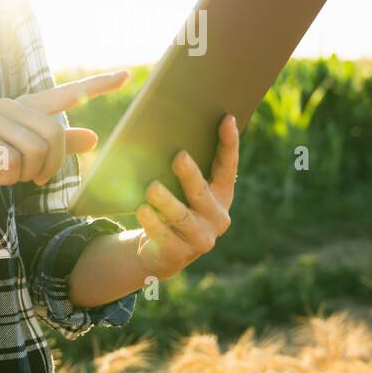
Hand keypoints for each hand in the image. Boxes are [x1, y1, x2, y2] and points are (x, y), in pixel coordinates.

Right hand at [0, 70, 129, 206]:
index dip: (97, 85)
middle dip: (50, 164)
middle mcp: (11, 106)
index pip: (68, 93)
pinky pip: (11, 162)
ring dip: (27, 173)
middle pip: (53, 134)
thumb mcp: (33, 156)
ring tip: (11, 173)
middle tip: (37, 177)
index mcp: (28, 107)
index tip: (126, 75)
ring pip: (34, 150)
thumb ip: (62, 145)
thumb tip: (94, 138)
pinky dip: (8, 177)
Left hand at [134, 113, 239, 279]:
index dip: (229, 143)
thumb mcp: (183, 188)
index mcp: (222, 194)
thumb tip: (170, 128)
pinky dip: (152, 222)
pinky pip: (164, 235)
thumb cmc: (174, 206)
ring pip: (181, 215)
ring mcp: (200, 238)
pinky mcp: (180, 254)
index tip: (226, 118)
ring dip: (166, 201)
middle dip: (190, 174)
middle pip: (202, 192)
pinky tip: (142, 210)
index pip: (228, 167)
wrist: (162, 251)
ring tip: (152, 187)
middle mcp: (216, 216)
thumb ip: (184, 166)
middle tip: (178, 156)